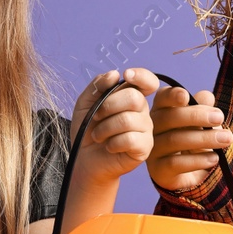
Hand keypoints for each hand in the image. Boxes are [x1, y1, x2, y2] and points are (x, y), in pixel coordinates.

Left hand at [69, 68, 156, 187]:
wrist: (84, 159)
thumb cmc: (87, 129)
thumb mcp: (85, 103)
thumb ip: (97, 85)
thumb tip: (114, 74)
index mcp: (131, 95)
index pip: (148, 80)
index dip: (141, 75)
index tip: (127, 75)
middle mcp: (142, 110)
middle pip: (134, 98)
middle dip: (108, 106)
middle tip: (96, 116)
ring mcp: (146, 129)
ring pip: (128, 120)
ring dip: (105, 128)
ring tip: (98, 135)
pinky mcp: (145, 147)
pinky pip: (130, 139)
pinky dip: (112, 143)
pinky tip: (109, 146)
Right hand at [147, 86, 232, 192]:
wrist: (191, 174)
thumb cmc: (196, 141)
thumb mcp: (203, 124)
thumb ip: (204, 109)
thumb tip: (207, 96)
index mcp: (162, 110)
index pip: (162, 98)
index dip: (172, 96)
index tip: (186, 96)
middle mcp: (153, 128)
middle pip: (170, 117)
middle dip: (196, 116)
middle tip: (219, 117)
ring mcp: (153, 149)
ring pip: (174, 140)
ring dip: (204, 138)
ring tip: (225, 139)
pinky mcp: (158, 170)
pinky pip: (175, 163)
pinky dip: (197, 160)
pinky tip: (214, 158)